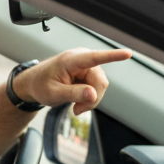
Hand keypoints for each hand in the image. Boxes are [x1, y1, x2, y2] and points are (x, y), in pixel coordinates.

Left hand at [16, 47, 131, 114]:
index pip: (95, 58)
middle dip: (92, 99)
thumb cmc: (41, 86)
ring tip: (75, 106)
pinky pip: (97, 87)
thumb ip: (73, 94)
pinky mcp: (90, 71)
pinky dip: (89, 98)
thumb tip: (92, 94)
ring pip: (101, 86)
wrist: (35, 83)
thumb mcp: (53, 94)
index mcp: (71, 60)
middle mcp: (82, 58)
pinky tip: (78, 101)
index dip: (113, 56)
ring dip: (90, 100)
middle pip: (100, 82)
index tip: (128, 53)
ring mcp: (87, 65)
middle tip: (77, 110)